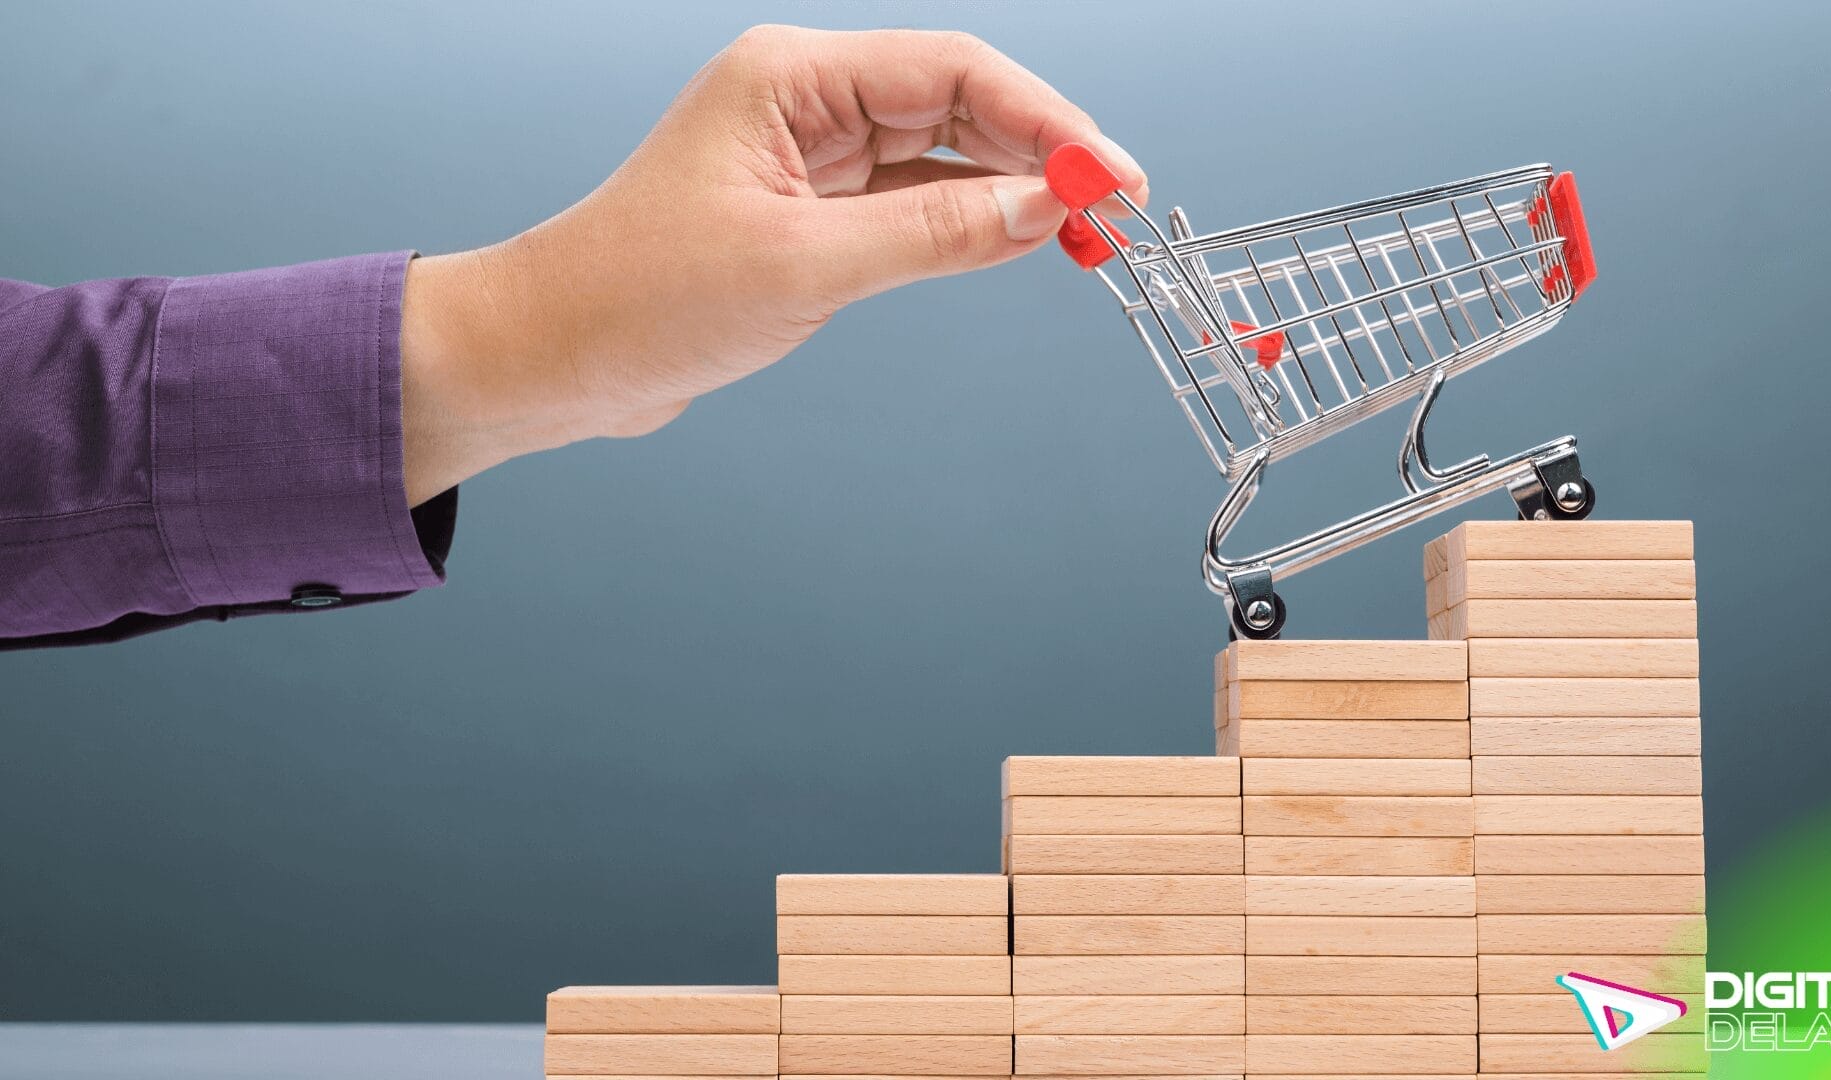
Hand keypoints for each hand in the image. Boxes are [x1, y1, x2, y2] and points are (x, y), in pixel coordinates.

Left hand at [399, 24, 1147, 503]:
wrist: (555, 358)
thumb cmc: (640, 299)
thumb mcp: (804, 267)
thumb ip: (936, 233)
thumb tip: (1046, 207)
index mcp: (791, 78)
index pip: (953, 72)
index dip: (1048, 120)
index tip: (1113, 175)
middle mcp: (803, 100)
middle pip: (957, 104)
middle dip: (1043, 151)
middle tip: (1120, 209)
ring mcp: (807, 155)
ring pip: (940, 154)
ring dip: (1012, 187)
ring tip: (1087, 230)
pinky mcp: (807, 210)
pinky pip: (910, 201)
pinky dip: (967, 221)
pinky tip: (1019, 240)